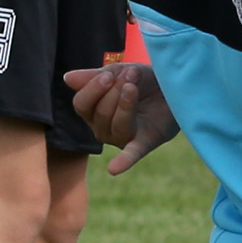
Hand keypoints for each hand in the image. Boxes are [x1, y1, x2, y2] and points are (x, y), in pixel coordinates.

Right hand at [63, 62, 178, 173]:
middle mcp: (104, 129)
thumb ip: (94, 77)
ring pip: (116, 125)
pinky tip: (114, 169)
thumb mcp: (118, 72)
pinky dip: (123, 162)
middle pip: (100, 113)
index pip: (81, 105)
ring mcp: (123, 138)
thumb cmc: (142, 80)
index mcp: (93, 112)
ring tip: (134, 86)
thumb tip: (67, 78)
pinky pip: (131, 154)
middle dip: (115, 91)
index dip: (93, 89)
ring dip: (125, 103)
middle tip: (131, 75)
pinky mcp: (145, 142)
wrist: (174, 85)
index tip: (109, 75)